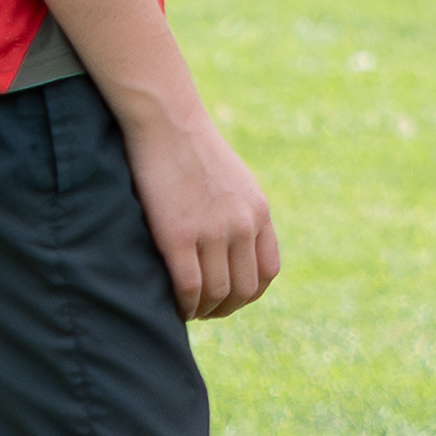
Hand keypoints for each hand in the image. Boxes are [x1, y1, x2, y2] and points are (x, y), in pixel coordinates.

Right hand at [119, 94, 280, 318]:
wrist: (168, 123)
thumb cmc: (193, 151)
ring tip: (187, 311)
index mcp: (259, 213)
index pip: (267, 271)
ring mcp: (213, 231)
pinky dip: (183, 304)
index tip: (229, 299)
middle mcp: (243, 225)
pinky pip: (188, 286)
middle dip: (225, 308)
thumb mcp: (234, 182)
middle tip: (204, 311)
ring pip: (217, 292)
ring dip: (202, 310)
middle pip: (245, 289)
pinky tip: (173, 307)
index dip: (249, 294)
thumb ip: (240, 214)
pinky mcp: (179, 234)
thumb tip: (233, 248)